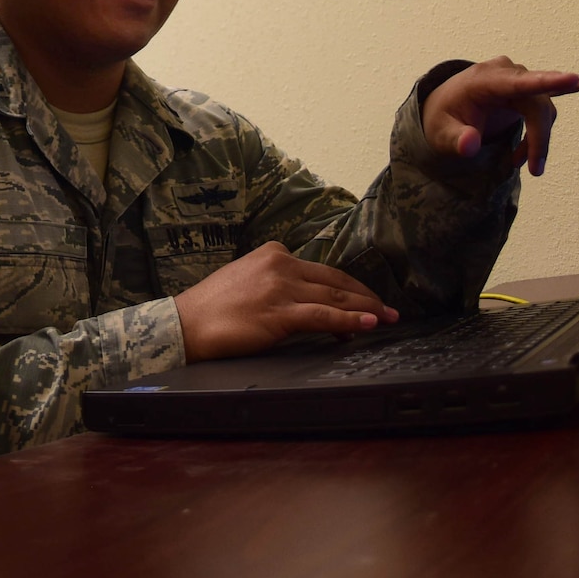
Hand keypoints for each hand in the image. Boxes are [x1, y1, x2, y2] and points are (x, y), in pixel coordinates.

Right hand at [173, 243, 398, 361]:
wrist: (187, 324)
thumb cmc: (214, 307)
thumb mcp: (248, 281)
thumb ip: (278, 283)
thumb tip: (309, 302)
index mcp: (274, 253)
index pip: (323, 271)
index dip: (349, 288)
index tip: (367, 300)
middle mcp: (281, 265)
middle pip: (336, 281)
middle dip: (367, 296)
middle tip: (391, 309)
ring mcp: (281, 288)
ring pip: (335, 298)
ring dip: (367, 309)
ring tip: (388, 318)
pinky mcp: (280, 314)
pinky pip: (324, 317)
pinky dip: (350, 321)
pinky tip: (368, 324)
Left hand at [423, 56, 578, 177]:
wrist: (445, 108)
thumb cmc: (444, 118)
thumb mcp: (440, 134)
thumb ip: (456, 140)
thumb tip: (471, 145)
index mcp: (483, 79)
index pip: (518, 82)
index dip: (546, 82)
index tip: (573, 79)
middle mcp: (505, 73)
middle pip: (537, 104)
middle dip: (539, 138)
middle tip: (535, 170)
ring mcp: (518, 79)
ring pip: (544, 110)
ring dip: (537, 139)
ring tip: (518, 162)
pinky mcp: (527, 89)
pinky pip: (549, 98)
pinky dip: (559, 106)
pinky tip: (578, 98)